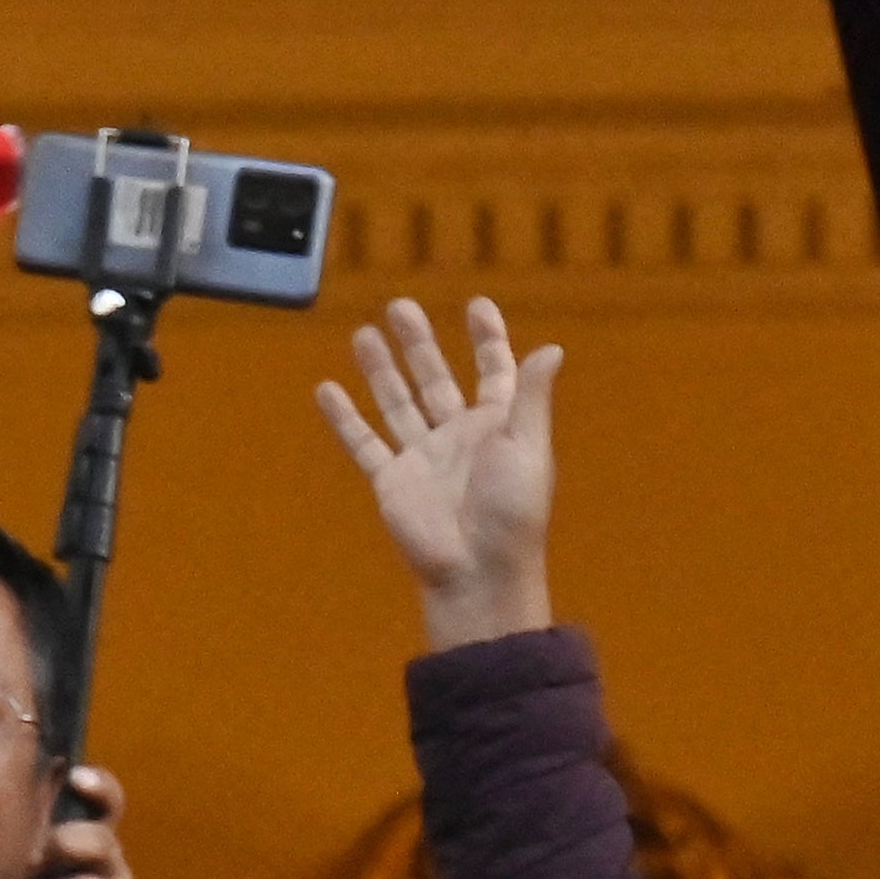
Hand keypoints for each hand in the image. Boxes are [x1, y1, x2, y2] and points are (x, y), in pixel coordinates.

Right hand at [312, 298, 564, 653]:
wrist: (477, 572)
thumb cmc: (512, 513)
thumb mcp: (527, 446)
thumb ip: (531, 396)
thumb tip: (552, 348)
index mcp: (497, 426)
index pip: (493, 372)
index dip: (487, 339)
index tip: (476, 306)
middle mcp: (458, 437)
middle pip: (435, 378)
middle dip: (419, 343)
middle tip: (400, 307)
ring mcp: (422, 458)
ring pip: (397, 403)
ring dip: (381, 370)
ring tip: (364, 334)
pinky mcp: (392, 482)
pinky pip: (364, 443)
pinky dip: (344, 418)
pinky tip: (327, 389)